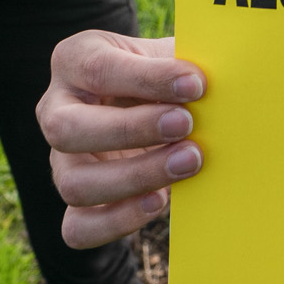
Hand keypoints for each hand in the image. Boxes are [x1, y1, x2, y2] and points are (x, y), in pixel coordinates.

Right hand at [40, 30, 205, 248]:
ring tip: (188, 163)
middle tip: (186, 125)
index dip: (147, 79)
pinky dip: (118, 221)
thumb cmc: (163, 75)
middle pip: (66, 130)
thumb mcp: (171, 55)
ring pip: (72, 184)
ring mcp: (60, 160)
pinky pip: (77, 228)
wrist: (156, 105)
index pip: (98, 70)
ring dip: (135, 178)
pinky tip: (161, 200)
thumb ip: (187, 62)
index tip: (196, 84)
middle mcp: (56, 110)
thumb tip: (228, 72)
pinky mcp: (76, 201)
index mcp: (75, 61)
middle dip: (131, 130)